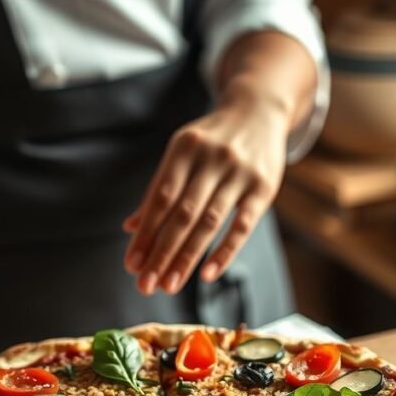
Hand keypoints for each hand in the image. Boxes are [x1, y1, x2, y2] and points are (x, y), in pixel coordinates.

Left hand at [123, 86, 292, 294]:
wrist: (259, 110)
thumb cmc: (211, 140)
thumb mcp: (182, 153)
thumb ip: (159, 189)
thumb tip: (131, 228)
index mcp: (184, 148)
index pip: (159, 199)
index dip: (144, 234)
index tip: (131, 265)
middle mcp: (211, 158)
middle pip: (181, 215)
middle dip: (161, 253)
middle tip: (145, 285)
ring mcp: (239, 172)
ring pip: (209, 223)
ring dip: (186, 258)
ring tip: (169, 285)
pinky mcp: (263, 187)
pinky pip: (242, 226)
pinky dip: (224, 252)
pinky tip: (207, 275)